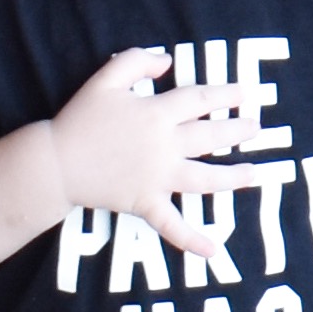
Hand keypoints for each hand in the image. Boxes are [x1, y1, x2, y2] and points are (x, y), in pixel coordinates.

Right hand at [43, 48, 248, 264]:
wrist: (55, 162)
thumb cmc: (80, 118)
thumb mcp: (105, 78)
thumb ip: (136, 61)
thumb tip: (167, 60)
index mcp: (156, 113)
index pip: (199, 100)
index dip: (224, 94)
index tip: (245, 92)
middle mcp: (163, 146)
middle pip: (210, 136)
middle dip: (237, 131)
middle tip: (257, 128)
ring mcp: (156, 177)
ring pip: (203, 179)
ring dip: (231, 177)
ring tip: (253, 173)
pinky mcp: (145, 203)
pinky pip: (172, 225)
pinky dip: (192, 239)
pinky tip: (214, 251)